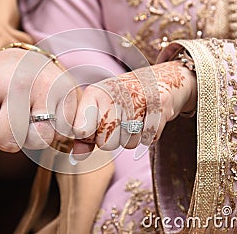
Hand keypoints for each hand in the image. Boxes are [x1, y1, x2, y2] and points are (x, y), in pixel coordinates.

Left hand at [0, 48, 77, 164]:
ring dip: (31, 137)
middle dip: (7, 137)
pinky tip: (46, 115)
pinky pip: (60, 133)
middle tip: (10, 117)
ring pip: (37, 140)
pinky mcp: (68, 94)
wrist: (25, 60)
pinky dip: (53, 131)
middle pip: (9, 142)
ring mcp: (46, 87)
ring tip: (28, 118)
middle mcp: (17, 82)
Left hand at [72, 60, 196, 154]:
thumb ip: (86, 135)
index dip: (87, 136)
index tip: (90, 130)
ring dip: (131, 138)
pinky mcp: (160, 103)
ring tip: (134, 119)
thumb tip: (77, 157)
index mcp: (95, 93)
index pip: (81, 130)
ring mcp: (139, 97)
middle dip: (112, 140)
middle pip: (106, 143)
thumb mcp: (99, 110)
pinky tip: (147, 120)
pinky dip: (147, 136)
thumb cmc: (122, 100)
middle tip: (118, 123)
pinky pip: (148, 139)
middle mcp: (115, 92)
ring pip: (128, 144)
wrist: (157, 79)